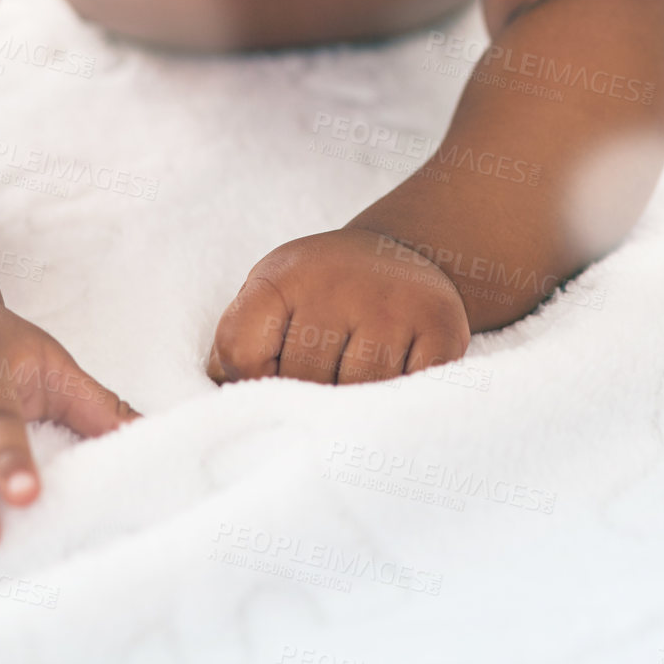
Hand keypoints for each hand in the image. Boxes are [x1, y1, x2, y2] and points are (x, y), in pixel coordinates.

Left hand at [207, 226, 470, 386]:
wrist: (403, 256)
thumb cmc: (323, 293)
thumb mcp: (271, 296)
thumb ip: (239, 346)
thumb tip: (221, 408)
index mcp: (284, 275)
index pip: (240, 351)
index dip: (250, 378)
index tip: (273, 372)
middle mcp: (339, 283)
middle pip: (302, 381)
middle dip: (308, 394)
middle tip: (326, 376)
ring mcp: (393, 305)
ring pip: (356, 395)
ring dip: (354, 404)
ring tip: (357, 380)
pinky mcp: (442, 329)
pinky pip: (407, 396)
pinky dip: (399, 403)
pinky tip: (395, 379)